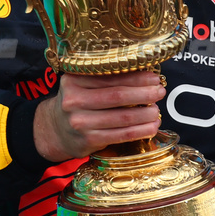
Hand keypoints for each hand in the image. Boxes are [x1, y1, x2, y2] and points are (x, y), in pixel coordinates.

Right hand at [33, 70, 165, 161]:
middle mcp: (74, 100)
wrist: (55, 130)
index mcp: (74, 80)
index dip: (136, 77)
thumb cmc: (77, 103)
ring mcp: (80, 122)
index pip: (111, 76)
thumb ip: (105, 79)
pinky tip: (151, 127)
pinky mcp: (88, 140)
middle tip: (160, 92)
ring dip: (145, 114)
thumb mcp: (82, 85)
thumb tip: (145, 75)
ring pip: (122, 117)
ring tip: (157, 111)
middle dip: (144, 94)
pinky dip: (140, 131)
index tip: (154, 77)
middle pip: (118, 96)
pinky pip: (121, 135)